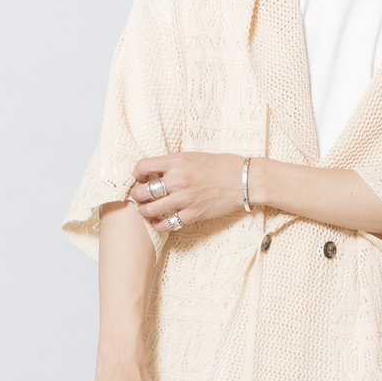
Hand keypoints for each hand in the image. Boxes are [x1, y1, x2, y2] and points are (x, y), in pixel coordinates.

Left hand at [130, 152, 245, 232]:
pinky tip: (159, 222)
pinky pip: (167, 224)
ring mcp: (185, 198)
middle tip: (140, 195)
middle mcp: (178, 179)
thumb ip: (174, 163)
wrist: (245, 180)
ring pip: (150, 210)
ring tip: (147, 209)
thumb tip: (155, 171)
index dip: (136, 173)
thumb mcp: (194, 156)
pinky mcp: (193, 214)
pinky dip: (158, 225)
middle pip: (142, 191)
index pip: (142, 166)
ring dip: (144, 211)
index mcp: (177, 161)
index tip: (141, 177)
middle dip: (137, 194)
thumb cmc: (222, 165)